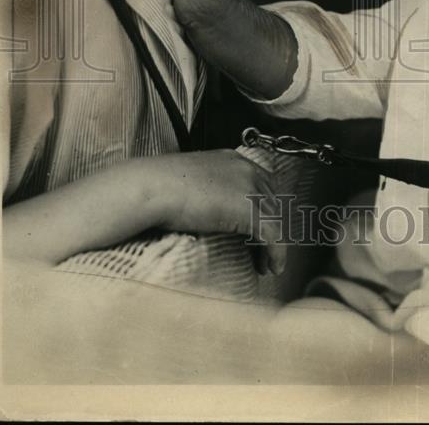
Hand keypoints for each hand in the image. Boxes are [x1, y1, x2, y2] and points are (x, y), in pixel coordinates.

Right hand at [157, 149, 287, 274]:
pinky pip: (272, 234)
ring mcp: (250, 188)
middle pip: (272, 202)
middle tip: (263, 251)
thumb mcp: (190, 181)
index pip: (263, 183)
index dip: (264, 208)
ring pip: (274, 220)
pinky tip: (272, 267)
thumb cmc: (159, 186)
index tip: (259, 227)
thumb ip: (207, 190)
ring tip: (265, 265)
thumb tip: (209, 210)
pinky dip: (276, 253)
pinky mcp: (248, 210)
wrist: (153, 188)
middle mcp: (247, 170)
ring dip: (273, 245)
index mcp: (233, 160)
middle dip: (271, 227)